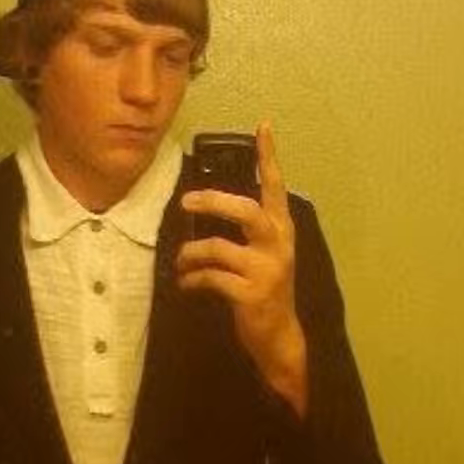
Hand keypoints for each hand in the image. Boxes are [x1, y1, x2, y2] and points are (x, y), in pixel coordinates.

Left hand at [177, 121, 306, 416]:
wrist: (278, 336)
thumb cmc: (265, 289)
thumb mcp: (264, 254)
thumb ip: (249, 229)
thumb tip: (208, 204)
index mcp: (282, 230)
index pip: (276, 187)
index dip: (269, 156)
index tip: (262, 126)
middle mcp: (278, 246)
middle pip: (245, 211)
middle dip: (213, 202)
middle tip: (186, 202)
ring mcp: (266, 271)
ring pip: (218, 248)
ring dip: (191, 254)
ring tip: (181, 262)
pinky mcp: (251, 295)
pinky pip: (211, 278)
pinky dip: (192, 279)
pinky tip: (186, 283)